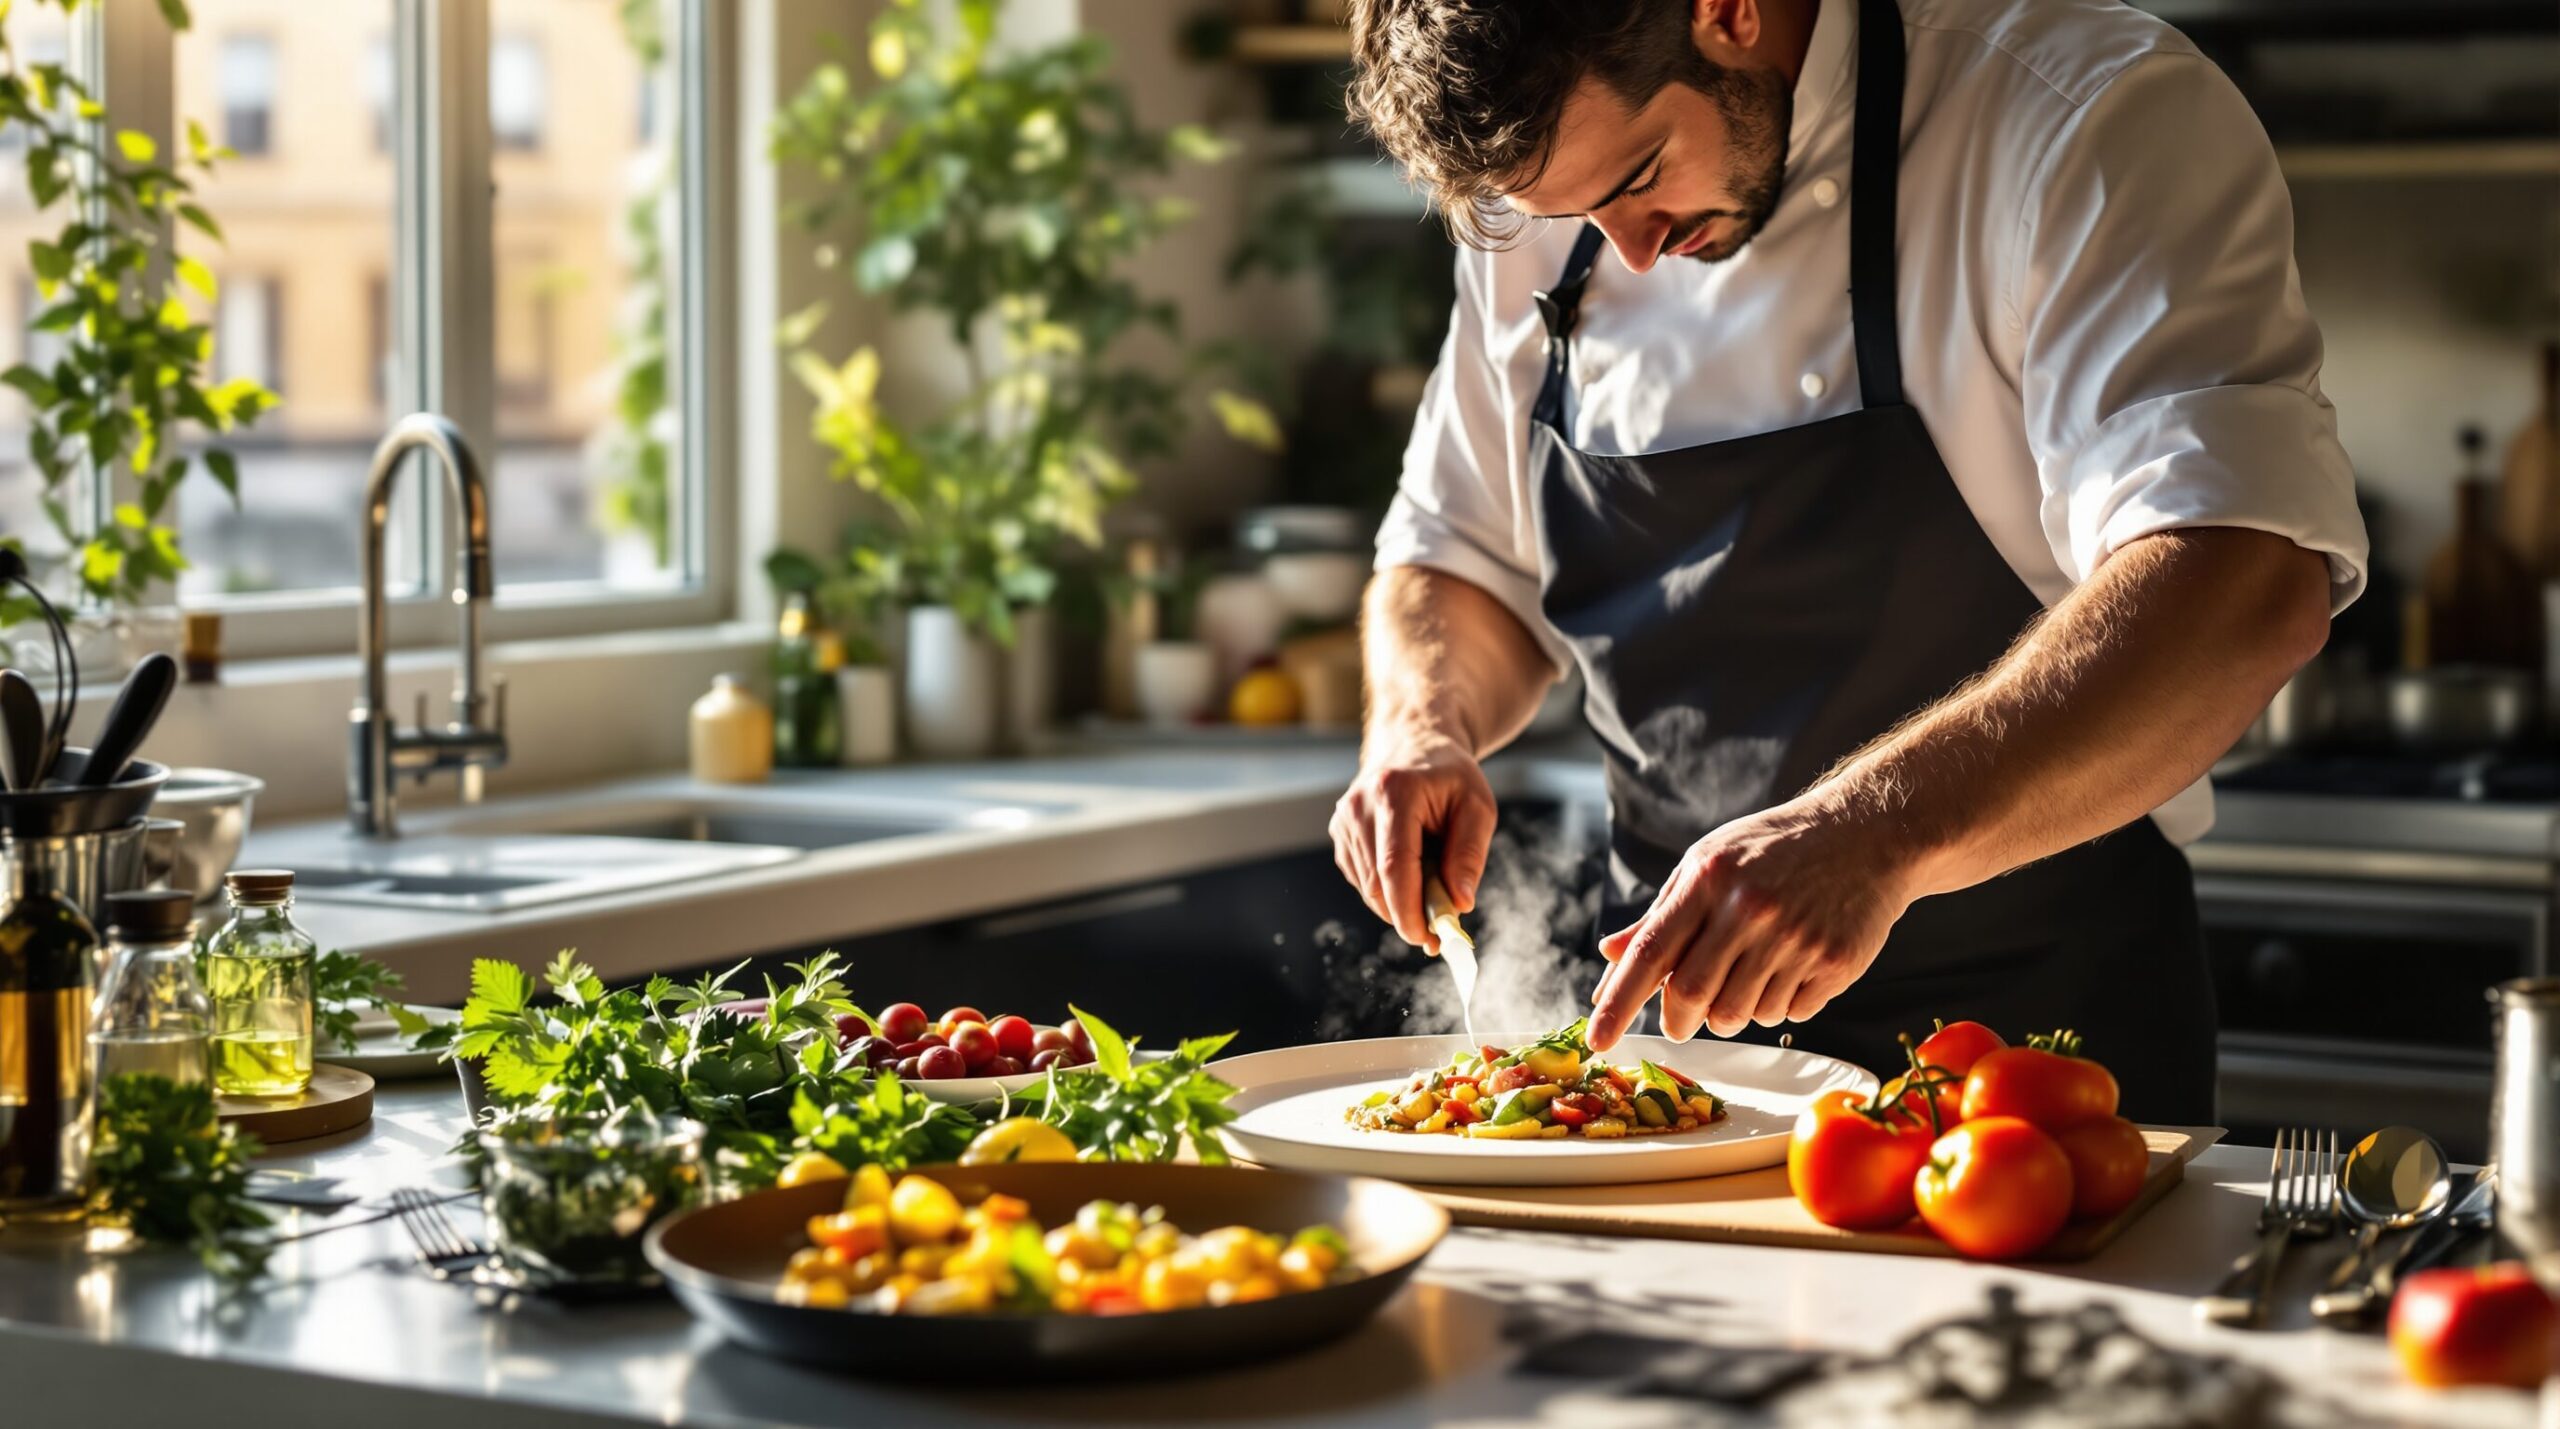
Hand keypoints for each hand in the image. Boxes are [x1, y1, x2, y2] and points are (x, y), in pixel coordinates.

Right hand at [1330, 733, 1497, 953]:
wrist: (1414, 745)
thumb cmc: (1450, 776)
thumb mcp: (1477, 807)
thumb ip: (1470, 855)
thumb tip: (1460, 903)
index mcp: (1394, 793)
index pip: (1394, 865)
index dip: (1408, 910)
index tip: (1429, 939)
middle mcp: (1358, 806)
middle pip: (1377, 883)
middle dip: (1408, 915)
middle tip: (1441, 930)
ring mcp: (1343, 820)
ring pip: (1368, 888)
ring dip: (1400, 903)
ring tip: (1432, 885)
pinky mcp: (1338, 833)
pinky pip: (1362, 880)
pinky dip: (1387, 890)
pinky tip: (1410, 871)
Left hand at [1586, 795, 1921, 1049]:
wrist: (1867, 834)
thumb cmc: (1774, 850)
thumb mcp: (1710, 863)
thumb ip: (1661, 915)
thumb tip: (1610, 955)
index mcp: (1708, 879)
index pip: (1649, 953)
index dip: (1618, 1002)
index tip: (1597, 1039)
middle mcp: (1750, 908)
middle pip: (1691, 995)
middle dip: (1677, 1020)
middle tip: (1681, 1020)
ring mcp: (1796, 937)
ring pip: (1740, 1013)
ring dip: (1730, 1013)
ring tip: (1747, 977)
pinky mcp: (1836, 962)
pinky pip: (1788, 1014)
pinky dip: (1778, 1005)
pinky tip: (1790, 968)